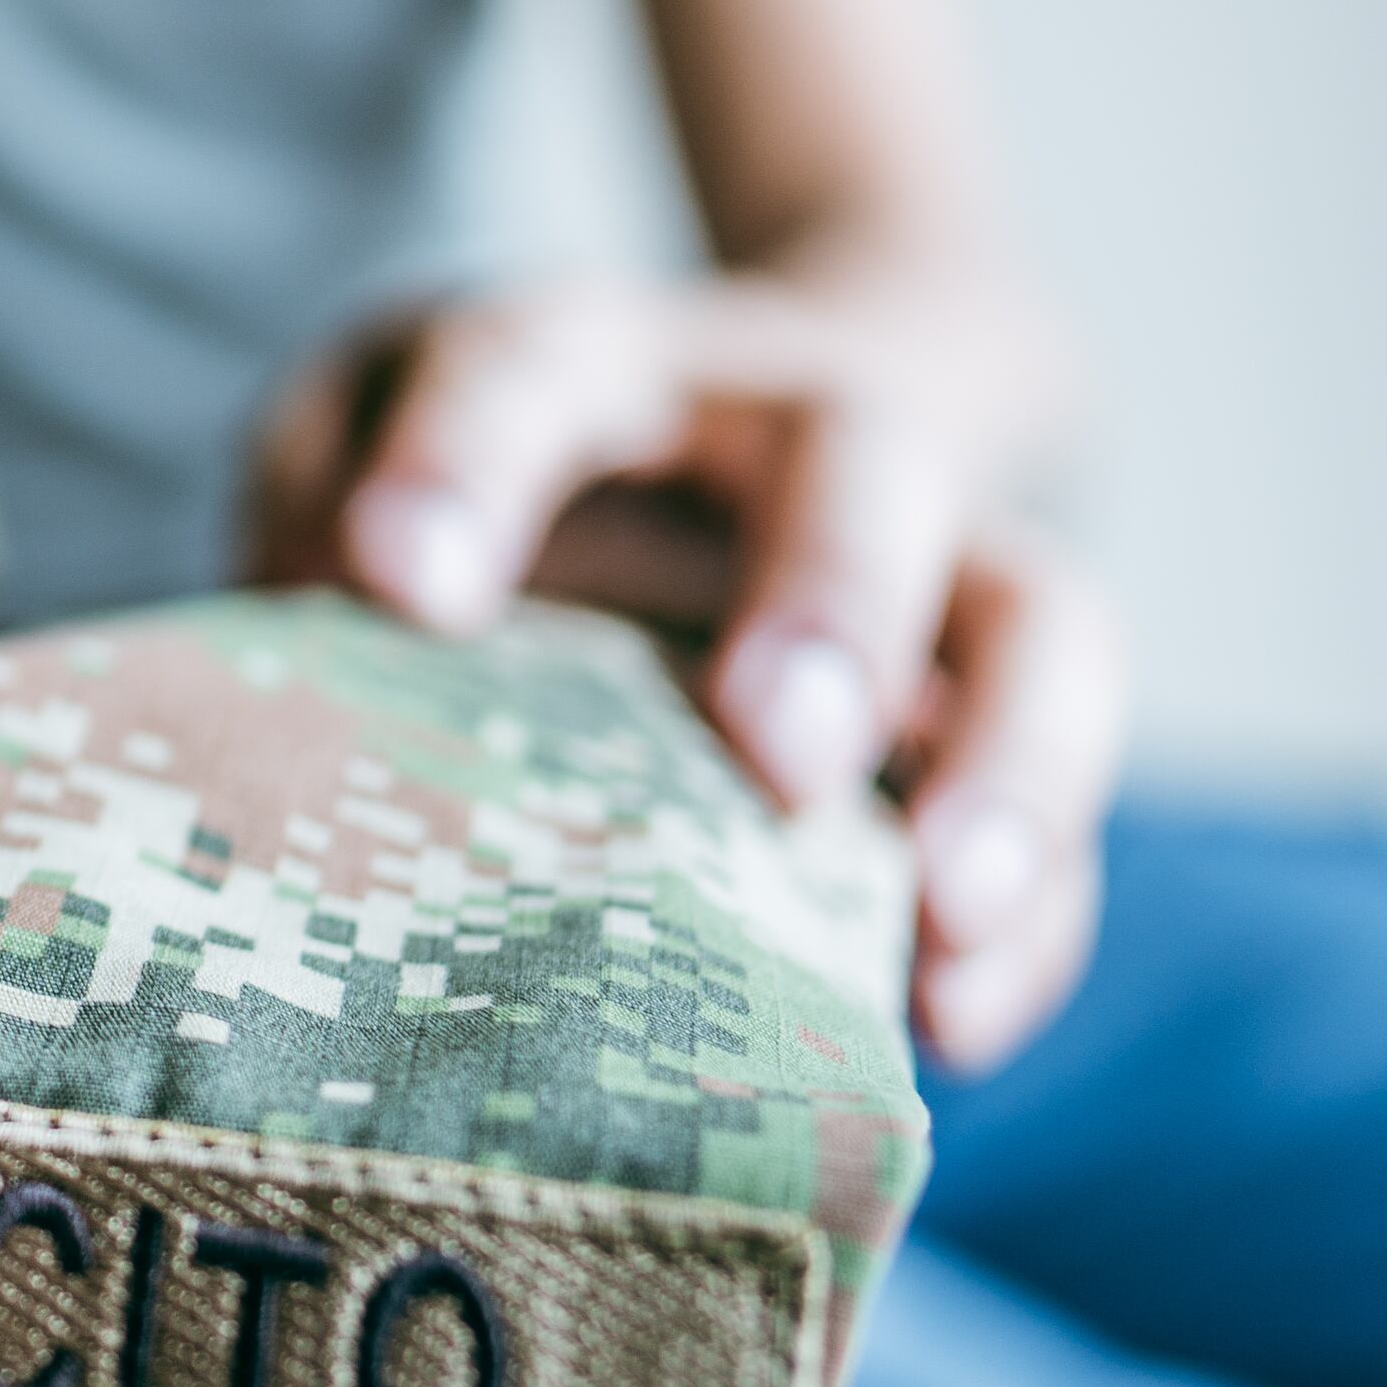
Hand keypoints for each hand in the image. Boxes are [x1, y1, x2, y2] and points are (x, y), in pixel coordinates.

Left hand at [243, 275, 1125, 1074]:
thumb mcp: (362, 436)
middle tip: (780, 750)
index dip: (463, 464)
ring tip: (943, 908)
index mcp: (591, 362)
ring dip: (1009, 759)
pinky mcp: (1000, 706)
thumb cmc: (493, 468)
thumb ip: (314, 505)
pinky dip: (1036, 913)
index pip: (528, 367)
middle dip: (831, 598)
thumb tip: (320, 630)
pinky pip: (1071, 797)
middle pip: (854, 458)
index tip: (397, 580)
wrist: (746, 427)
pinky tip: (948, 1024)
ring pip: (1042, 613)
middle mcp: (788, 432)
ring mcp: (932, 563)